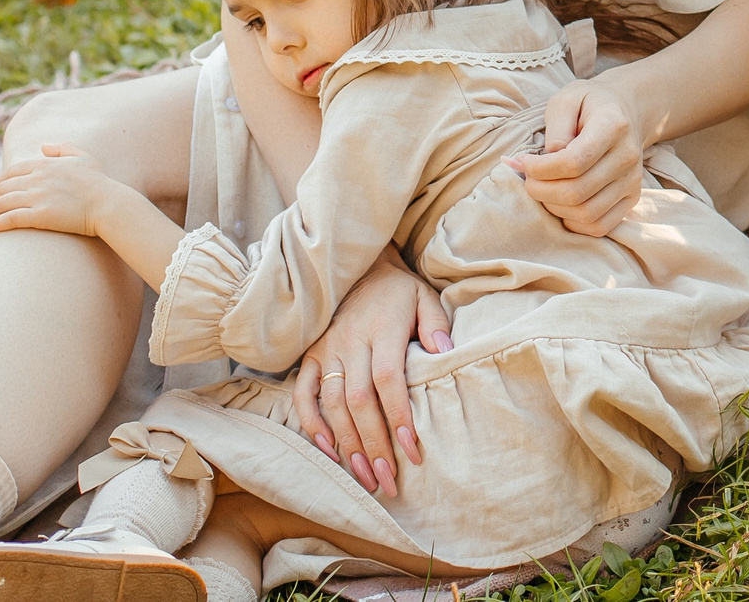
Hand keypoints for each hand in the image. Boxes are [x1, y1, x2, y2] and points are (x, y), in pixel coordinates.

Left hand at [0, 143, 122, 237]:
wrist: (109, 204)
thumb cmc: (99, 182)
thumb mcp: (82, 157)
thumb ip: (62, 148)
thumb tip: (43, 146)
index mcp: (45, 164)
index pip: (11, 171)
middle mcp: (37, 179)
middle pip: (2, 188)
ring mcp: (38, 197)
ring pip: (2, 203)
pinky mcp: (40, 216)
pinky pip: (11, 218)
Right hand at [290, 249, 450, 498]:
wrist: (358, 268)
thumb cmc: (398, 291)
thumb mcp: (425, 296)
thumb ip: (435, 324)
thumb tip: (445, 355)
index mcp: (382, 328)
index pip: (388, 379)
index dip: (398, 416)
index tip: (412, 450)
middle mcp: (350, 341)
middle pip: (358, 400)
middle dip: (373, 444)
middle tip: (389, 480)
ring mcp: (326, 349)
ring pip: (331, 404)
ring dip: (347, 444)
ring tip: (366, 477)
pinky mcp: (309, 355)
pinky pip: (303, 394)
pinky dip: (312, 424)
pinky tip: (329, 452)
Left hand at [509, 75, 648, 236]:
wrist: (626, 110)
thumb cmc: (589, 104)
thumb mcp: (566, 99)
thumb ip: (555, 128)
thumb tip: (546, 161)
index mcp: (613, 126)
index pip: (574, 161)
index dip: (540, 168)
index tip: (522, 161)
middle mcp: (628, 156)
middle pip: (578, 191)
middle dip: (541, 190)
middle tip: (527, 179)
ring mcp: (632, 180)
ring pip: (587, 213)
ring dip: (554, 208)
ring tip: (542, 189)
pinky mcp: (631, 197)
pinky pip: (600, 225)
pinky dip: (574, 222)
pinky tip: (561, 204)